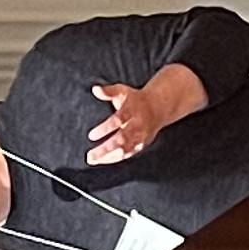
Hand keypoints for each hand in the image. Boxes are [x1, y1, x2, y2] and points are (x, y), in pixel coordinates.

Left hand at [87, 63, 209, 164]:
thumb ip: (108, 91)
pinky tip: (103, 160)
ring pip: (125, 150)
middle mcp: (138, 125)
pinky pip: (128, 154)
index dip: (105, 129)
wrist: (158, 107)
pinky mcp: (142, 144)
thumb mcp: (122, 91)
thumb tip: (95, 89)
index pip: (118, 120)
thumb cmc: (135, 99)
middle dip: (105, 149)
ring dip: (109, 157)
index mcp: (132, 110)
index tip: (91, 136)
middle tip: (90, 156)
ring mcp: (141, 136)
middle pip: (121, 140)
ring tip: (94, 160)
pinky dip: (116, 158)